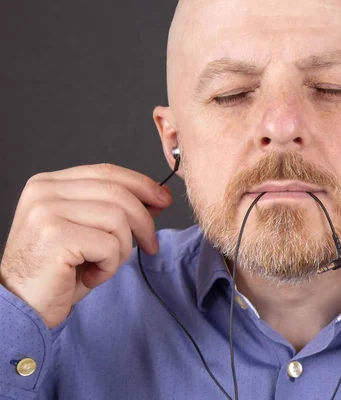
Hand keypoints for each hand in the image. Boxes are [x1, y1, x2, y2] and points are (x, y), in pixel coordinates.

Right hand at [0, 164, 171, 328]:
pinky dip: (110, 265)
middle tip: (151, 245)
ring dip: (123, 249)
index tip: (163, 199)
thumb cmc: (57, 273)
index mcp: (50, 184)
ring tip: (105, 265)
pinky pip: (109, 244)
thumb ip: (119, 211)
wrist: (23, 306)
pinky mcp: (55, 236)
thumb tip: (159, 196)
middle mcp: (45, 192)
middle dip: (144, 220)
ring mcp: (47, 211)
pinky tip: (92, 276)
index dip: (142, 184)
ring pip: (117, 218)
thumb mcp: (92, 233)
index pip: (107, 172)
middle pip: (117, 192)